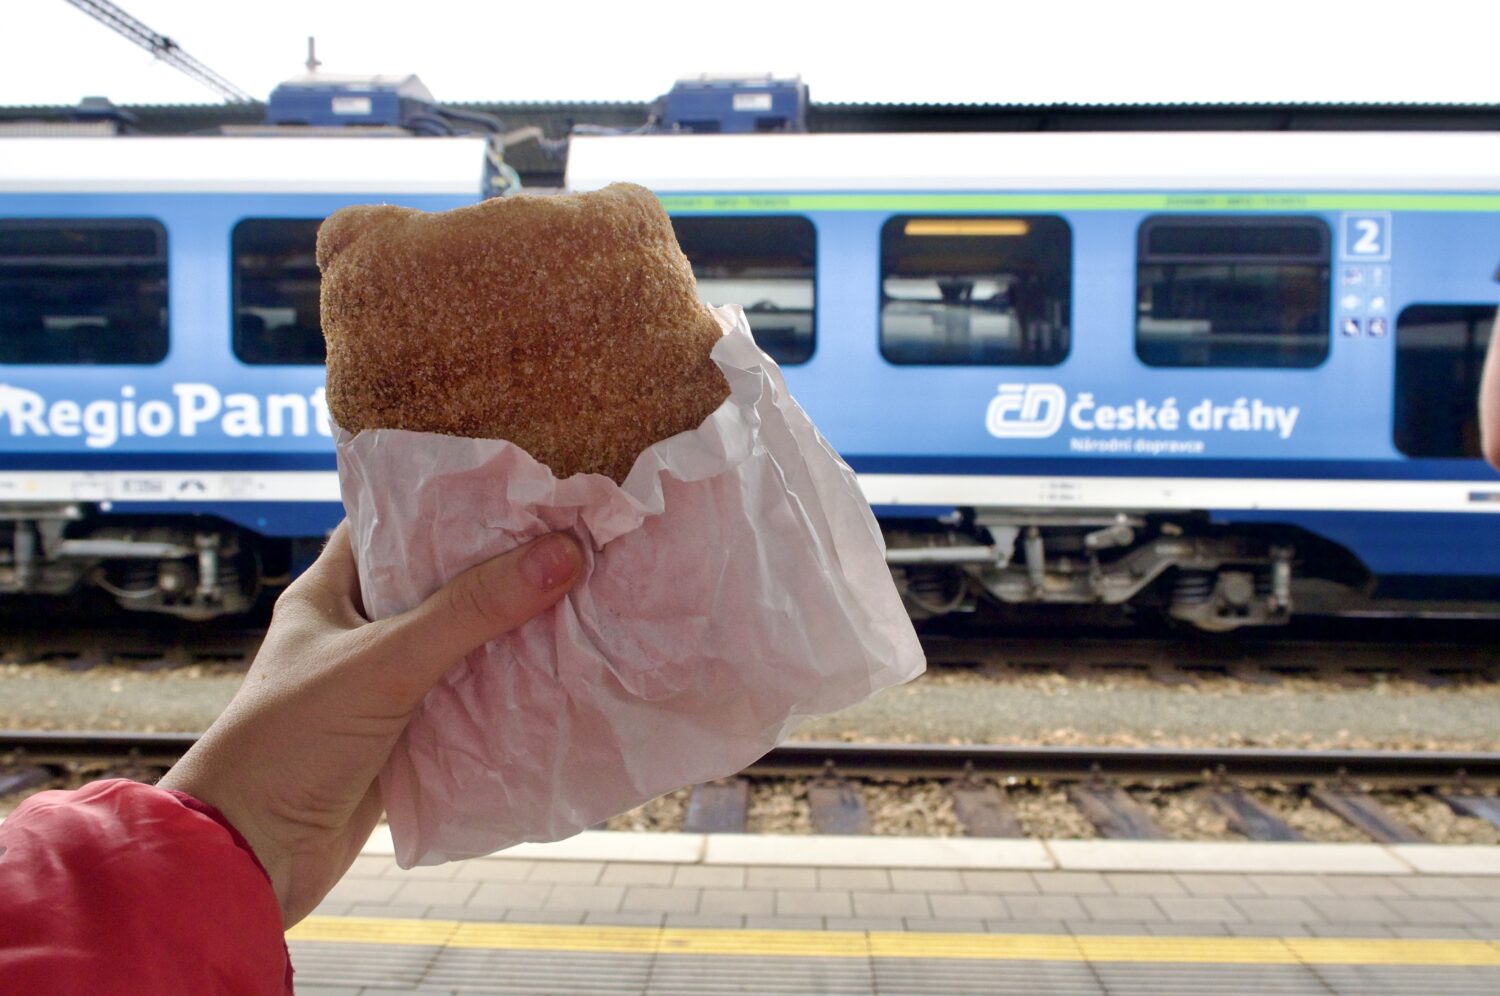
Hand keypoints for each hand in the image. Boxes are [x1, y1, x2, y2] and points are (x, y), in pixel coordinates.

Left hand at [159, 521, 582, 926]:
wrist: (249, 859)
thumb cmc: (289, 743)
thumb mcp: (384, 663)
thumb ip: (471, 609)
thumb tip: (563, 552)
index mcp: (329, 592)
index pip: (392, 521)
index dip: (450, 501)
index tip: (518, 485)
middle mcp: (356, 632)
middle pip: (439, 582)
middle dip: (499, 566)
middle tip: (568, 537)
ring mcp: (381, 687)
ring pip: (459, 643)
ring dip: (510, 629)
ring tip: (578, 592)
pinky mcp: (404, 738)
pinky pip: (467, 700)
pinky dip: (507, 688)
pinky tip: (557, 669)